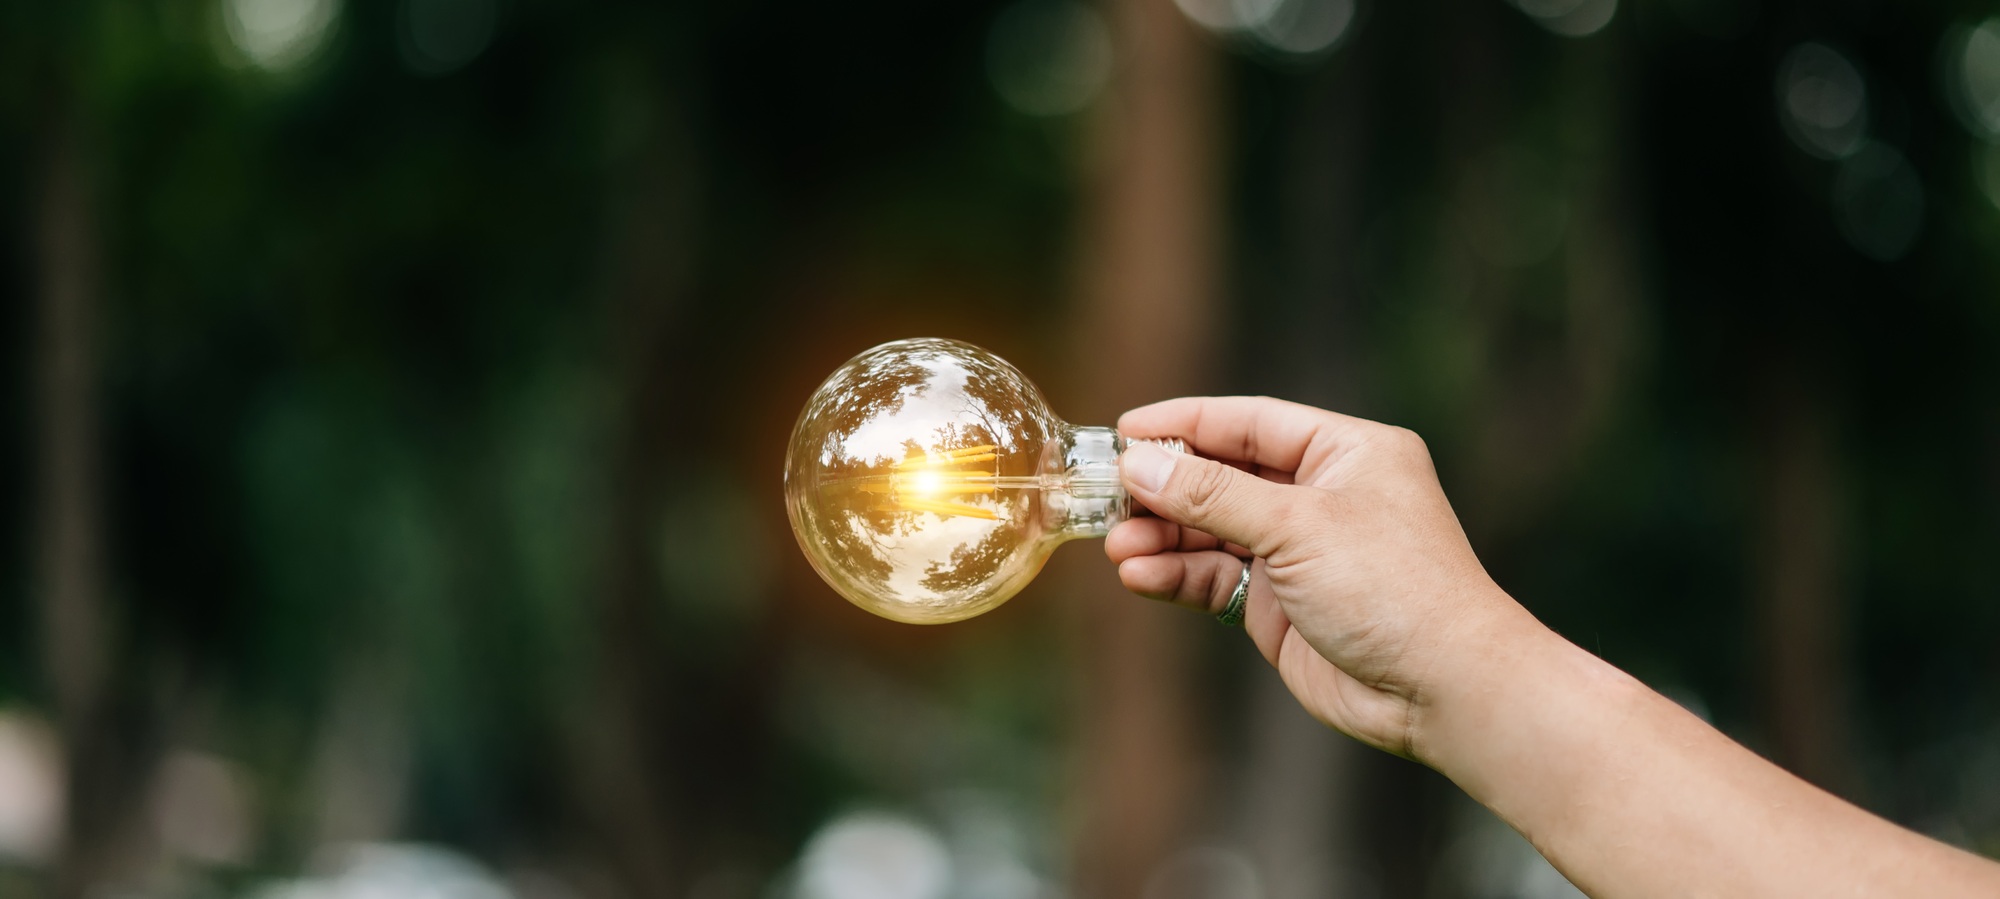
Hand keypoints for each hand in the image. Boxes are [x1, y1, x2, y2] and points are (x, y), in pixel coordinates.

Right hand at [1109, 396, 1539, 757]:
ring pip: (1213, 532)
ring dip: (1163, 537)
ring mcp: (1303, 552)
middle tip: (1107, 497)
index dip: (1185, 424)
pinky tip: (1140, 575)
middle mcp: (1324, 495)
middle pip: (1224, 478)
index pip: (1250, 422)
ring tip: (1116, 546)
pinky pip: (1217, 578)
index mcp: (1347, 451)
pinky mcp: (1283, 605)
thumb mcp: (1297, 526)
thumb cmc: (1396, 589)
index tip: (1125, 431)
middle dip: (1166, 490)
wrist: (1442, 688)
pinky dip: (1178, 575)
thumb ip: (1212, 494)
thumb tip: (1140, 465)